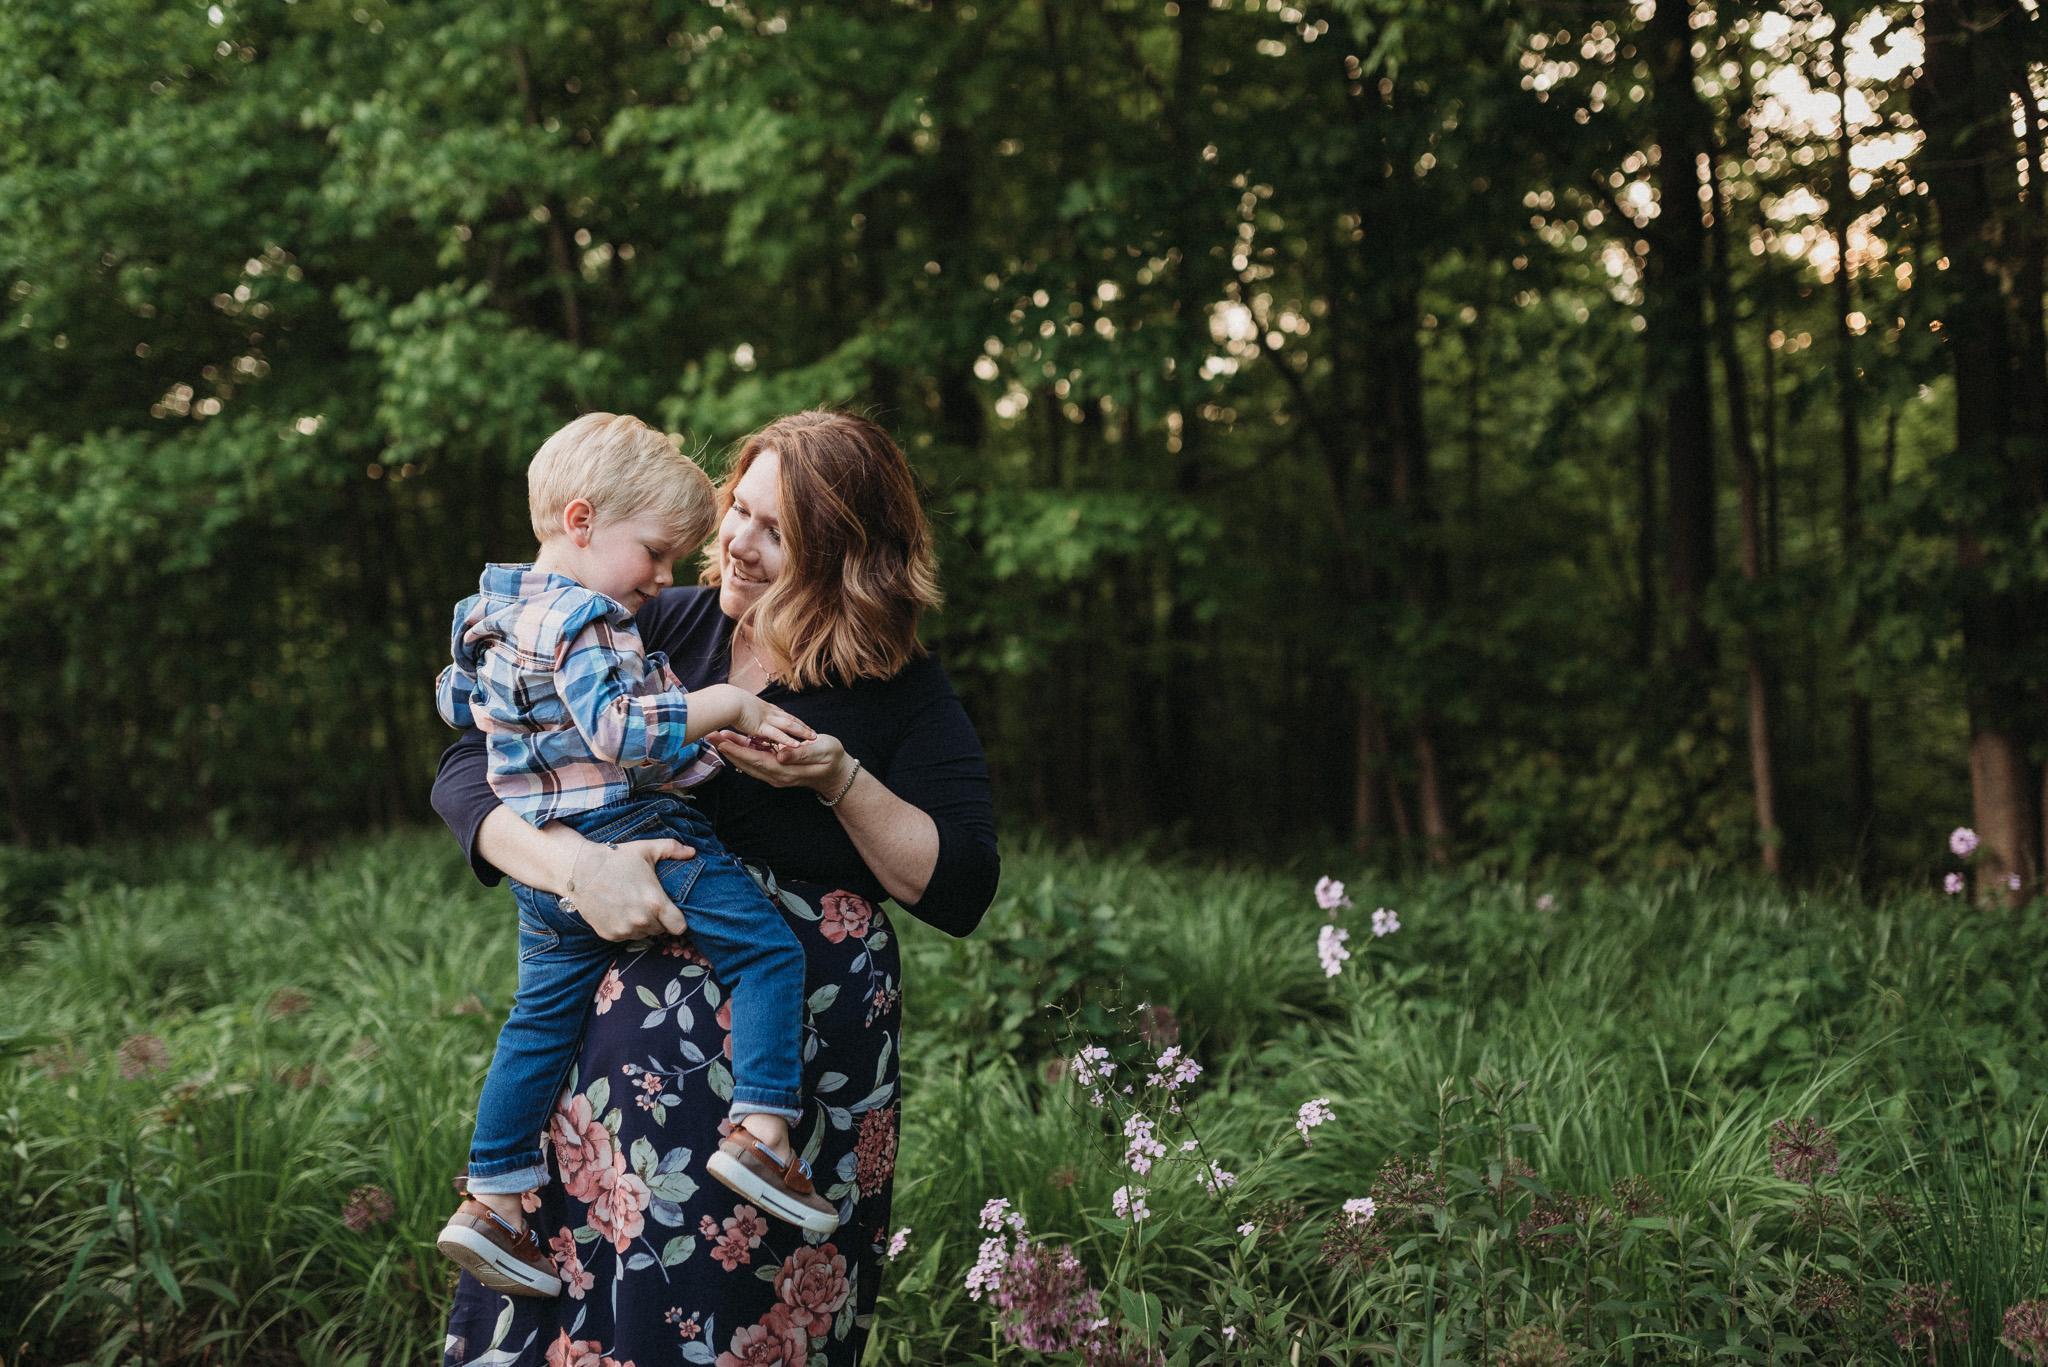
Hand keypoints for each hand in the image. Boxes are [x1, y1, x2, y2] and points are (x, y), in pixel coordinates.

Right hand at [565, 836, 695, 940]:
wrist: (579, 870)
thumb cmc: (615, 858)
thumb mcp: (646, 849)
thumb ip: (673, 849)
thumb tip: (693, 851)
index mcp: (656, 903)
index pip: (680, 927)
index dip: (678, 920)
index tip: (672, 911)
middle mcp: (641, 921)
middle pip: (661, 930)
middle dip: (658, 919)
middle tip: (648, 902)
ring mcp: (624, 930)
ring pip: (643, 934)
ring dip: (642, 924)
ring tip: (632, 905)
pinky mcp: (609, 935)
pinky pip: (625, 936)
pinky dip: (625, 927)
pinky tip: (618, 910)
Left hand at [713, 729, 855, 795]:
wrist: (837, 774)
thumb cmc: (832, 758)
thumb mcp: (823, 752)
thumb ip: (802, 754)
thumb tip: (781, 755)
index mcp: (786, 770)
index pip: (757, 760)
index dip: (738, 750)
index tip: (723, 741)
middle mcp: (776, 775)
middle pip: (746, 763)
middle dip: (727, 749)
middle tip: (710, 734)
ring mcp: (774, 774)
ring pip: (748, 763)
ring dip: (731, 750)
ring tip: (715, 736)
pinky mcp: (775, 770)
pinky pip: (754, 761)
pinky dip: (742, 752)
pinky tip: (732, 742)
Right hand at [732, 693, 813, 752]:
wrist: (723, 700)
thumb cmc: (726, 702)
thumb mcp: (737, 705)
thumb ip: (743, 712)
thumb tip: (741, 714)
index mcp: (762, 707)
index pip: (780, 714)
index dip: (790, 719)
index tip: (799, 723)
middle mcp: (767, 712)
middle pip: (789, 719)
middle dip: (802, 726)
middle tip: (814, 733)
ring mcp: (766, 718)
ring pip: (789, 725)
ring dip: (802, 731)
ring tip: (814, 737)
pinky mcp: (761, 726)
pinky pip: (777, 734)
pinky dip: (788, 740)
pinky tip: (798, 745)